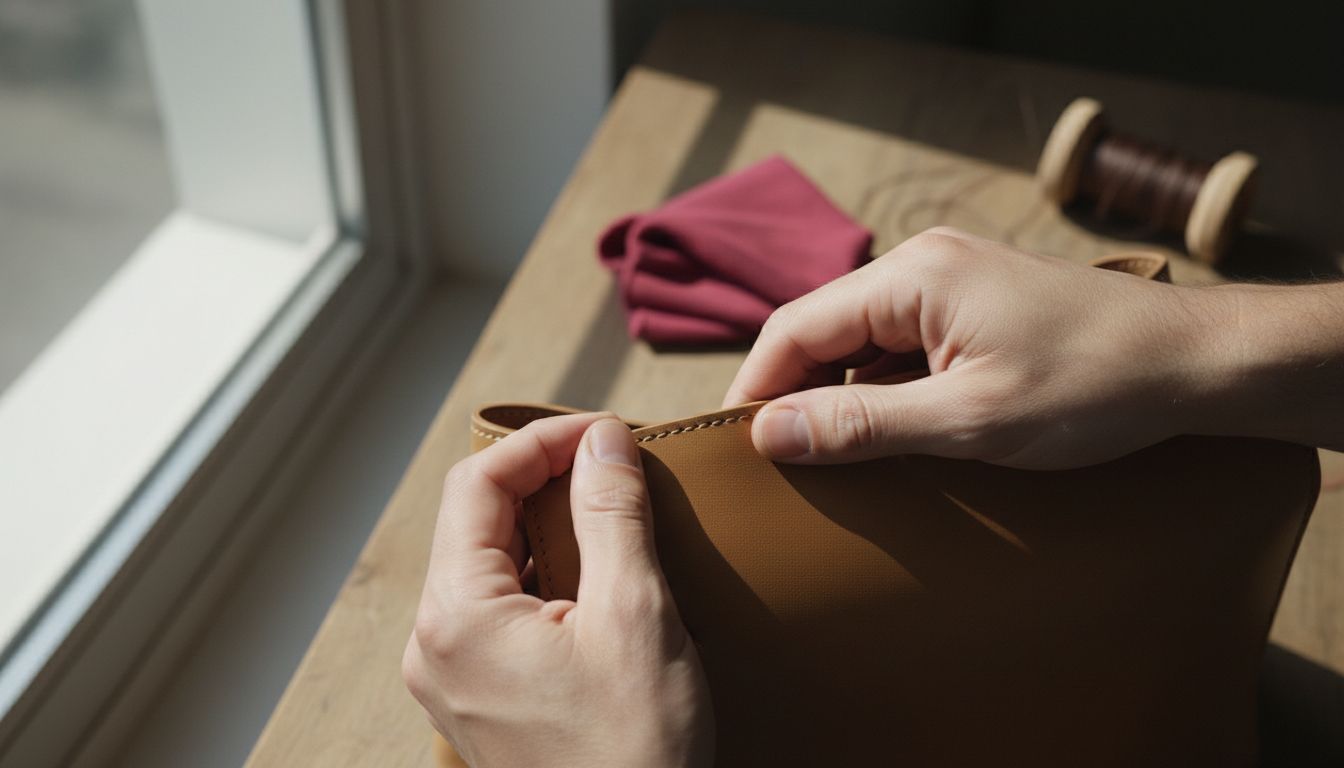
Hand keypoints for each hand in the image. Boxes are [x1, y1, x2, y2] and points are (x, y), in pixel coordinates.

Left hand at [403, 414, 713, 766]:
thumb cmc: (636, 754)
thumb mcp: (636, 617)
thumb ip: (612, 516)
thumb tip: (600, 443)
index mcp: (456, 619)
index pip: (475, 485)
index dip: (539, 442)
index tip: (602, 434)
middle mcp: (436, 647)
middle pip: (476, 523)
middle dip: (545, 483)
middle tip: (613, 469)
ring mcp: (454, 679)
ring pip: (490, 567)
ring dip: (549, 530)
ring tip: (615, 518)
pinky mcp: (482, 700)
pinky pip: (501, 612)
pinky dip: (547, 577)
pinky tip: (600, 579)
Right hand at [724, 227, 1221, 468]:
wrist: (1197, 361)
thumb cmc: (1094, 385)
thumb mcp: (971, 420)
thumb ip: (864, 425)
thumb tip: (770, 433)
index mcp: (912, 276)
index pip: (794, 329)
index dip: (755, 390)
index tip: (731, 451)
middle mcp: (923, 264)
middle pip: (823, 330)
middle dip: (796, 395)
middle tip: (779, 466)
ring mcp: (952, 281)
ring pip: (862, 340)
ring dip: (842, 395)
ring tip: (831, 460)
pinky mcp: (977, 304)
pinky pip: (903, 344)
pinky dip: (885, 389)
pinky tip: (892, 436)